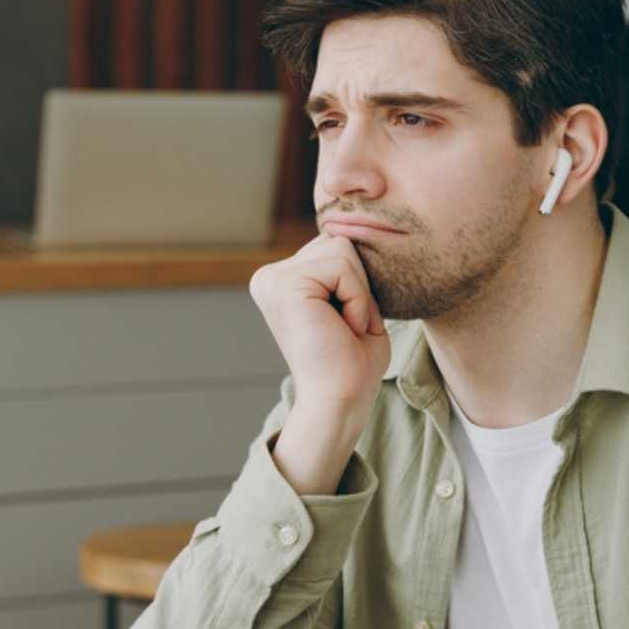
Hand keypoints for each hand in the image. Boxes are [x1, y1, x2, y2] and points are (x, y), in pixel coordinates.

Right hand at [249, 234, 391, 425]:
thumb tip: (354, 226)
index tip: (343, 325)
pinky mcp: (284, 285)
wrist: (340, 402)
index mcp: (281, 281)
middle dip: (358, 284)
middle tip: (345, 328)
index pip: (336, 246)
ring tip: (344, 328)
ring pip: (343, 248)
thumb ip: (346, 267)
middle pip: (339, 241)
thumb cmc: (353, 363)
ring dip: (359, 293)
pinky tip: (343, 329)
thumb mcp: (350, 302)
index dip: (356, 284)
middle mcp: (269, 277)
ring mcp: (272, 279)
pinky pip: (342, 265)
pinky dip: (357, 299)